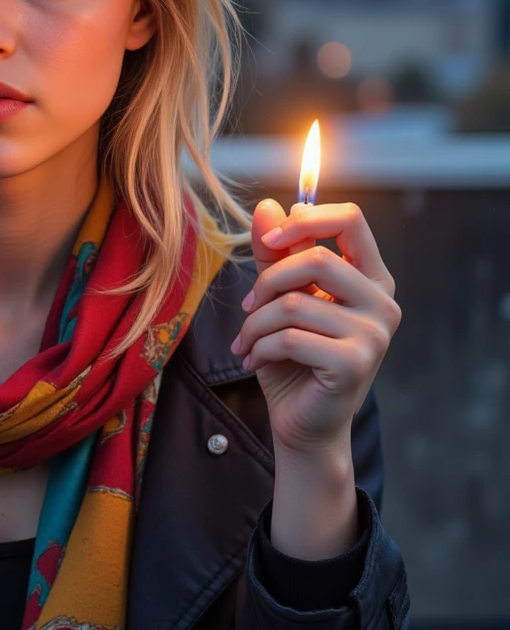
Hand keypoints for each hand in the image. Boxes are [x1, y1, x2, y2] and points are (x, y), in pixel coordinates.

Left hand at [230, 198, 400, 456]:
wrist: (302, 424)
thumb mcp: (280, 300)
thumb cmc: (293, 360)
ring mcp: (375, 334)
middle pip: (318, 259)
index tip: (272, 238)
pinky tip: (255, 361)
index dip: (306, 219)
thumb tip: (267, 205)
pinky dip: (260, 348)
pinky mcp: (355, 363)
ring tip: (246, 343)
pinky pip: (290, 338)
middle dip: (268, 282)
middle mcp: (382, 302)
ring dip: (255, 324)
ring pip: (295, 303)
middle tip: (246, 308)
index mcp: (371, 278)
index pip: (351, 219)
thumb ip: (276, 255)